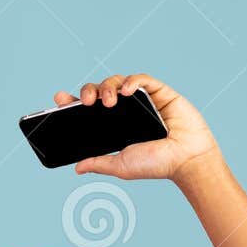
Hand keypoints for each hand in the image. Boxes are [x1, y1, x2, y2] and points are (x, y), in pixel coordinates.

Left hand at [56, 74, 222, 184]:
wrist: (186, 159)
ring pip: (118, 81)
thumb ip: (99, 162)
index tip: (59, 98)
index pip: (89, 109)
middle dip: (89, 91)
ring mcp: (142, 100)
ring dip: (108, 86)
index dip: (73, 102)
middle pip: (100, 90)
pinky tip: (127, 91)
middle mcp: (126, 111)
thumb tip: (77, 167)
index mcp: (114, 126)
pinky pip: (142, 79)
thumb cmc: (157, 164)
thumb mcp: (121, 165)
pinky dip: (132, 81)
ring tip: (108, 101)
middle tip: (86, 102)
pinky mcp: (159, 93)